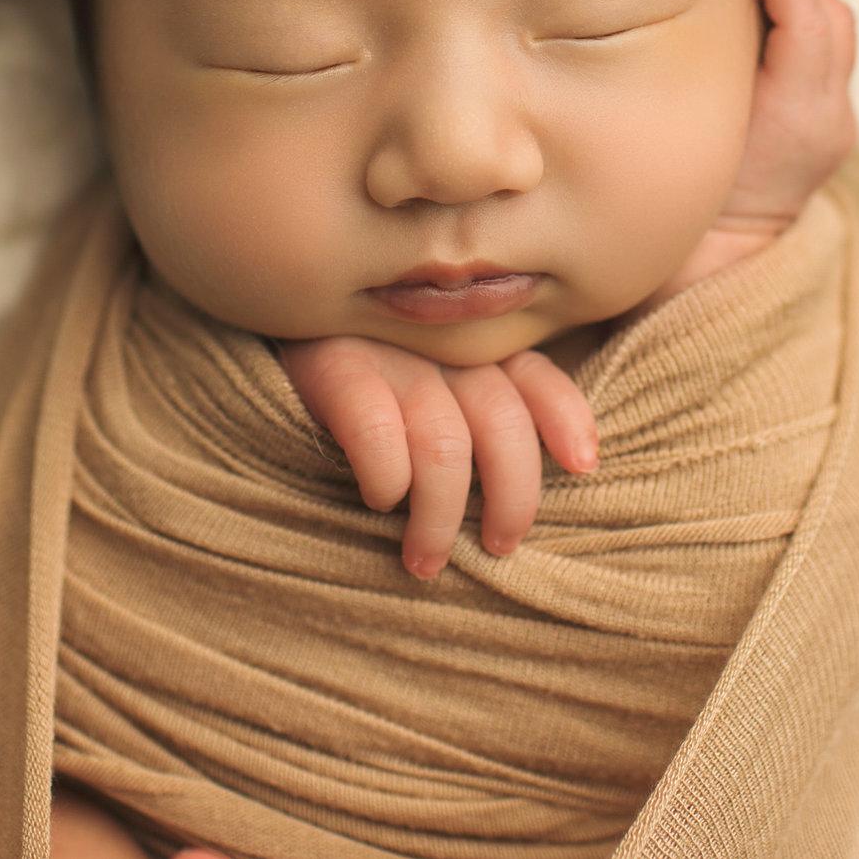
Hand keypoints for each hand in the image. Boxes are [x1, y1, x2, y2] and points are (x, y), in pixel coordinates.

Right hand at [278, 337, 598, 578]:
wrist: (275, 297)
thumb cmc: (365, 359)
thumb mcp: (432, 369)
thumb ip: (481, 399)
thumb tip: (557, 467)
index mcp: (472, 340)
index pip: (537, 377)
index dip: (567, 418)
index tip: (583, 465)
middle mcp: (439, 342)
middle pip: (501, 423)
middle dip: (511, 498)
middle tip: (500, 547)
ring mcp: (388, 351)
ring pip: (445, 444)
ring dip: (443, 517)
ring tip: (426, 561)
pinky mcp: (331, 364)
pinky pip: (377, 431)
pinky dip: (388, 477)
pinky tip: (380, 499)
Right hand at [650, 0, 858, 301]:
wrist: (713, 258)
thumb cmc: (683, 188)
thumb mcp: (688, 116)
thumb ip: (716, 49)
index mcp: (798, 116)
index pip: (810, 16)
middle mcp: (831, 118)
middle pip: (834, 16)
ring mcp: (838, 124)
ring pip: (838, 30)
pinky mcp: (834, 125)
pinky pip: (829, 54)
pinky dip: (802, 25)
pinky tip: (761, 21)